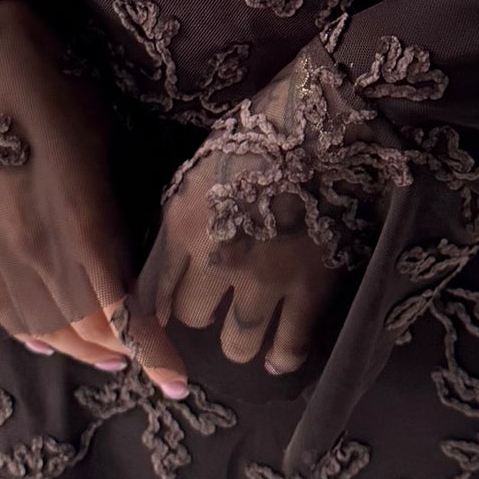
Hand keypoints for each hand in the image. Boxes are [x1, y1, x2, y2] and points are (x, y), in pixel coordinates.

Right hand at [0, 0, 189, 396]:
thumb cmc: (54, 82)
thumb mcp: (100, 140)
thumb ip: (112, 208)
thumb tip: (131, 255)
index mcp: (75, 218)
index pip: (117, 307)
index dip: (149, 349)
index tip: (178, 379)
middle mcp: (30, 244)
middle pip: (80, 325)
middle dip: (121, 351)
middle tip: (154, 365)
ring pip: (39, 324)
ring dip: (78, 348)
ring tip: (110, 356)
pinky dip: (27, 330)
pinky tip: (46, 342)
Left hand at [130, 51, 411, 375]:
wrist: (328, 119)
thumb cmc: (263, 128)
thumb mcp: (203, 166)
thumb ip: (184, 213)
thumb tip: (174, 252)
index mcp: (181, 222)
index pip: (150, 290)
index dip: (154, 308)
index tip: (160, 314)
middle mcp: (215, 259)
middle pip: (191, 316)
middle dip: (200, 312)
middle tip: (216, 304)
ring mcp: (266, 277)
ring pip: (239, 340)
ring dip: (239, 340)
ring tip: (246, 337)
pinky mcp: (311, 286)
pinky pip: (292, 342)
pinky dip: (284, 355)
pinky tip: (279, 359)